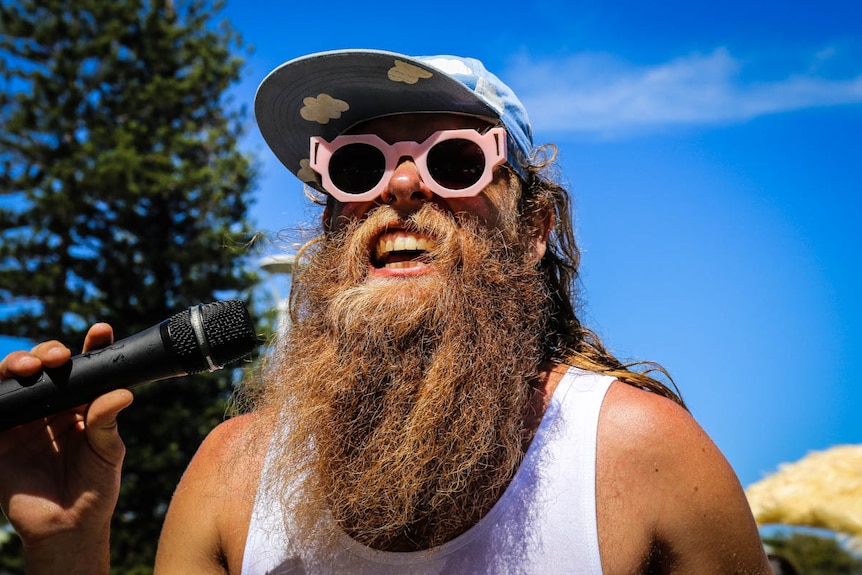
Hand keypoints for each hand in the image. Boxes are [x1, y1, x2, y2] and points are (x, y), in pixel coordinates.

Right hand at [0, 324, 132, 570]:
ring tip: (33, 367)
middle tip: (59, 356)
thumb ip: (108, 421)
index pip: (84, 367)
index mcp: (81, 403)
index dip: (91, 345)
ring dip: (19, 362)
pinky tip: (1, 382)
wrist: (69, 526)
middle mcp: (50, 405)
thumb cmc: (95, 486)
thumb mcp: (108, 450)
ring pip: (13, 378)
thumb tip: (123, 392)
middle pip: (44, 365)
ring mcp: (22, 420)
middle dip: (49, 351)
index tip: (101, 331)